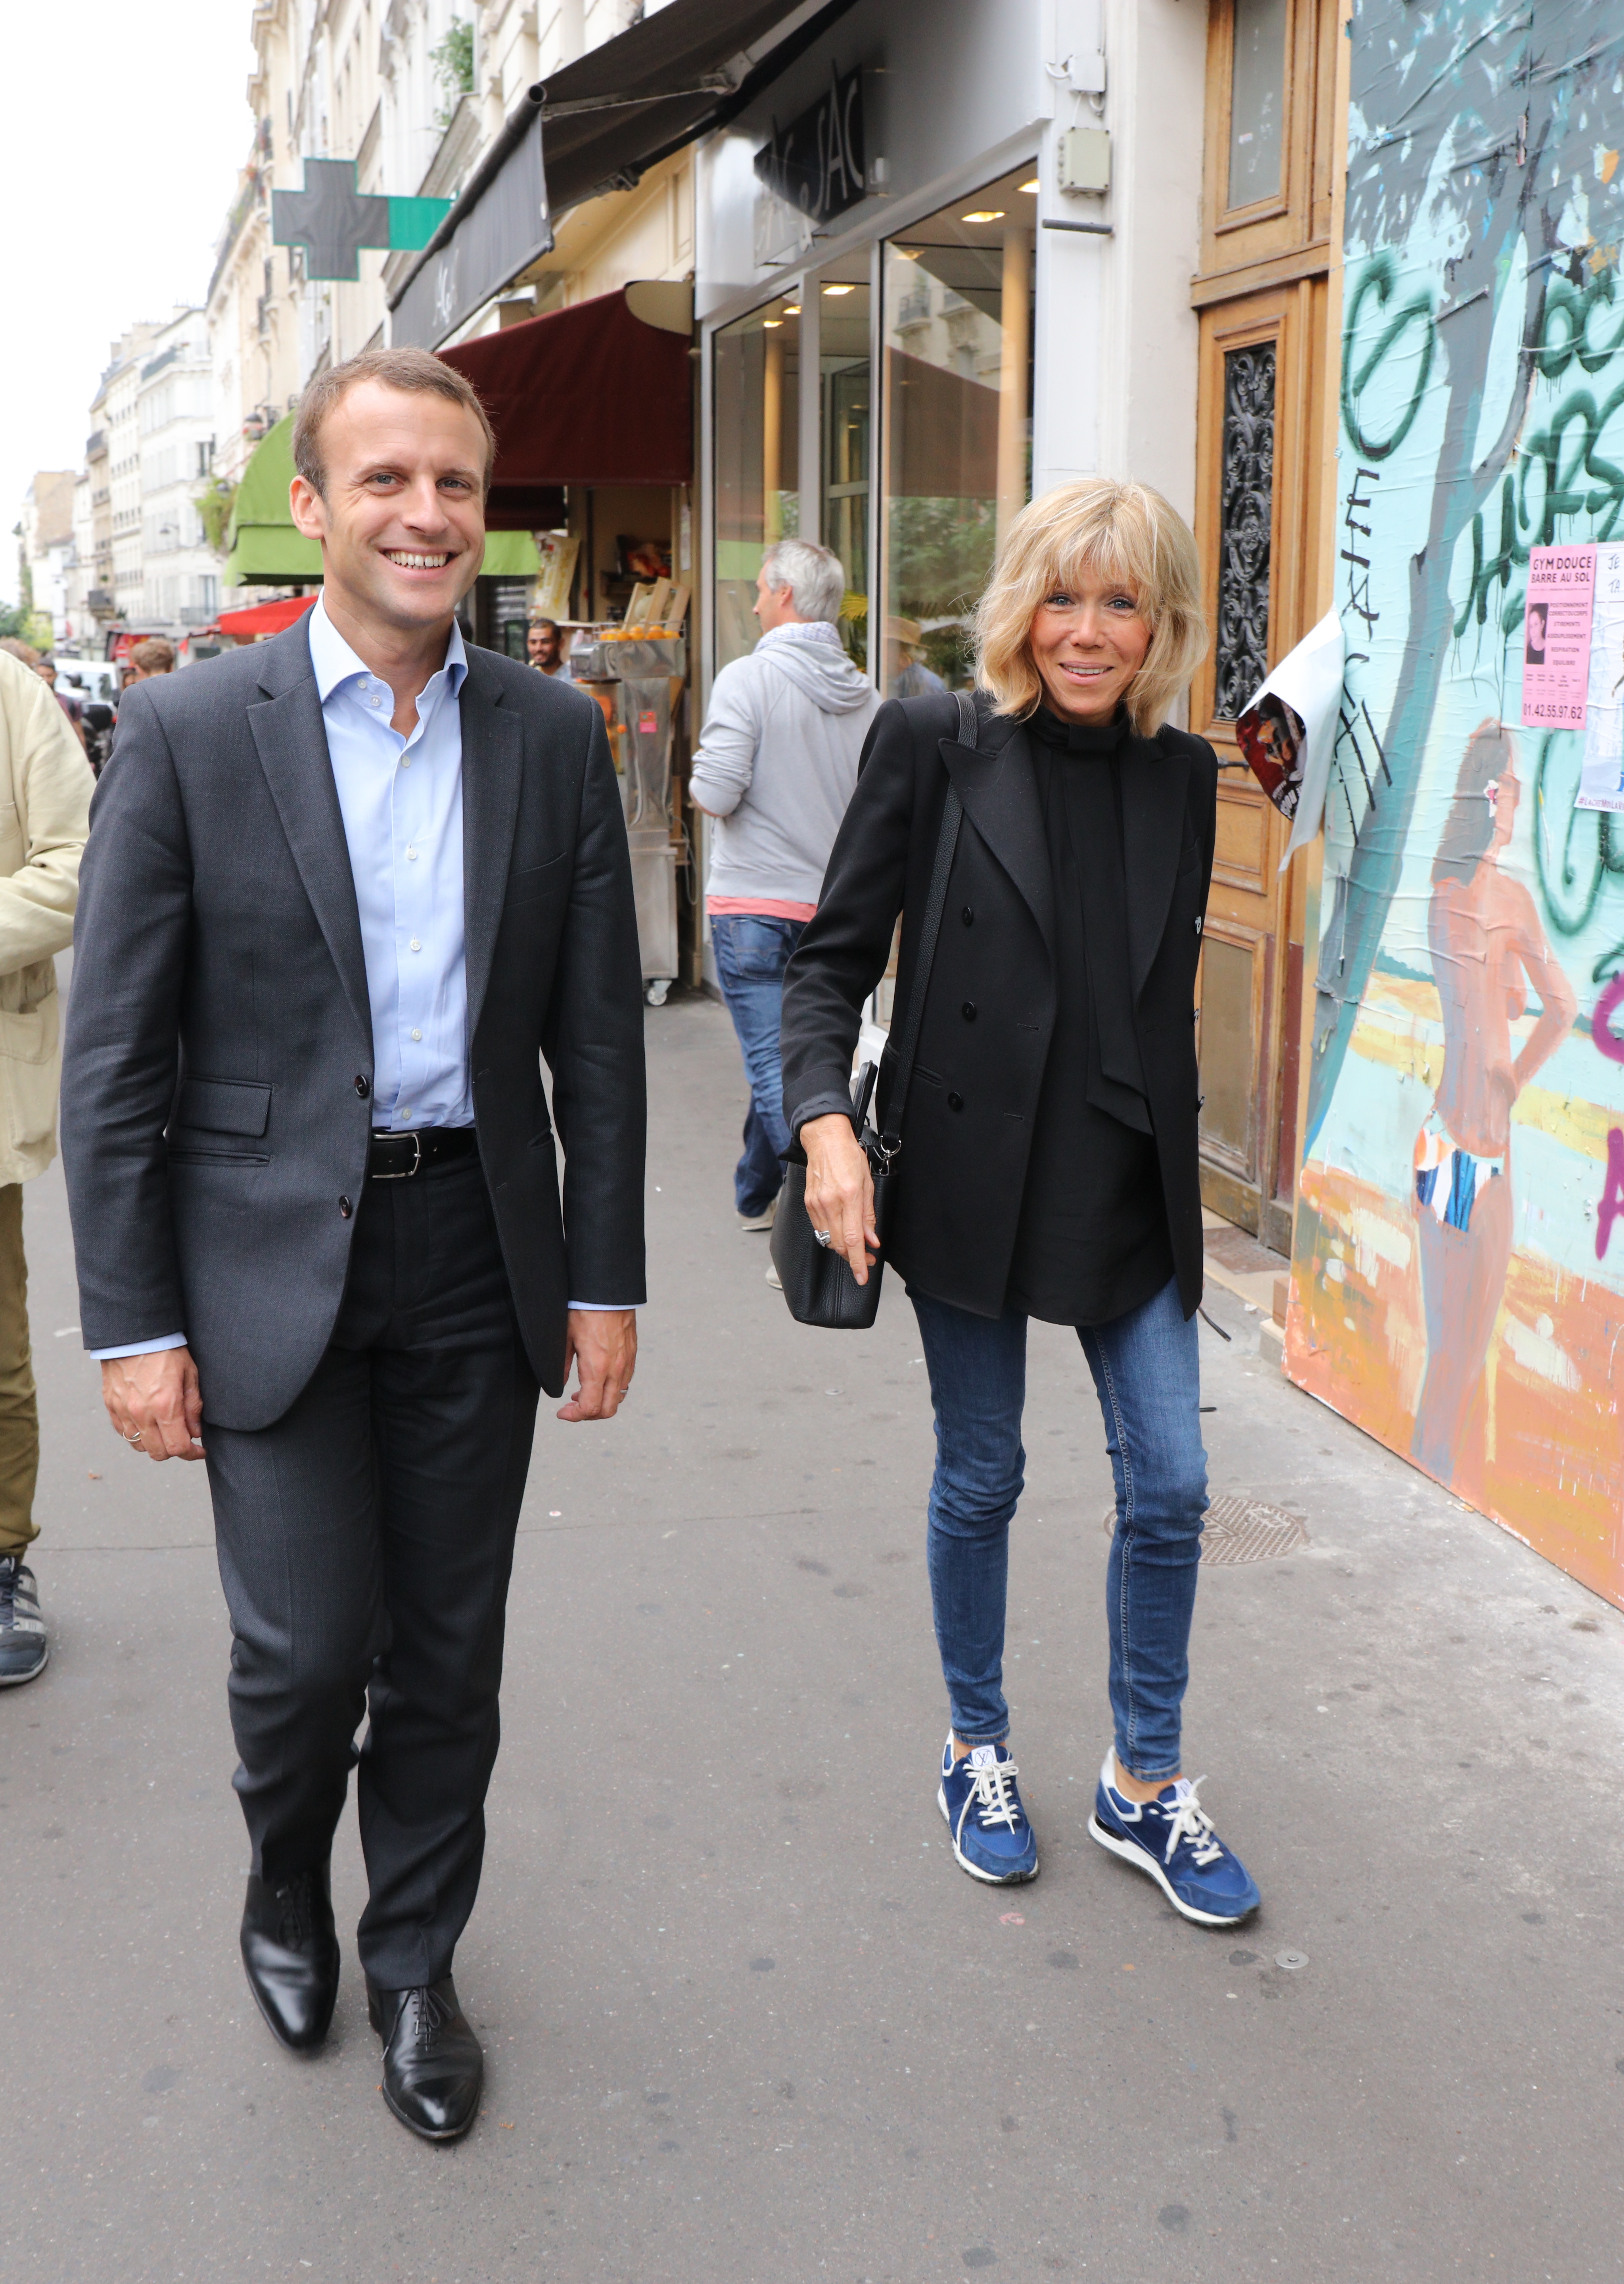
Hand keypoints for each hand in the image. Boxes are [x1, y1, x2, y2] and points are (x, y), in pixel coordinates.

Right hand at [101, 1347, 204, 1461]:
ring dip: (154, 1444)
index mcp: (164, 1406)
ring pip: (138, 1445)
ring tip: (165, 1430)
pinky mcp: (110, 1405)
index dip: (191, 1454)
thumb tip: (195, 1433)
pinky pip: (123, 1431)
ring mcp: (123, 1410)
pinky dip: (136, 1433)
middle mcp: (141, 1413)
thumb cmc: (166, 1350)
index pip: (177, 1448)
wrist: (134, 1332)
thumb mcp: (190, 1374)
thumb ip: (193, 1407)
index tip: (199, 1450)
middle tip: (184, 1438)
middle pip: (157, 1453)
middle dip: (174, 1451)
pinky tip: (147, 1421)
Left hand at [557, 1309, 636, 1421]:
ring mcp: (627, 1362)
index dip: (574, 1416)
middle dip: (588, 1415)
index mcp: (597, 1368)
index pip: (590, 1408)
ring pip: (619, 1397)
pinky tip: (598, 1378)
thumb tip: (559, 1387)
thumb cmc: (584, 1309)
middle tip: (572, 1406)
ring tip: (583, 1391)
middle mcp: (616, 1369)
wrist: (608, 1290)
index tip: (562, 1411)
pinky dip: (612, 1388)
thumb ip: (561, 1366)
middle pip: (608, 1410)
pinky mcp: (632, 1354)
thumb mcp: (565, 1338)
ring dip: (601, 1401)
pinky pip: (625, 1381)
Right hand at [801, 1113, 878, 1284]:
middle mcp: (830, 1204)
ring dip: (843, 1248)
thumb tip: (872, 1240)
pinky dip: (832, 1235)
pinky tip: (841, 1230)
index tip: (863, 1277)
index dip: (858, 1262)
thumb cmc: (849, 1157)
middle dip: (853, 1257)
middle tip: (868, 1258)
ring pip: (828, 1239)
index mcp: (848, 1197)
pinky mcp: (808, 1204)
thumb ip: (869, 1215)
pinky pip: (820, 1229)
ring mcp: (816, 1205)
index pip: (852, 1240)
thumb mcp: (867, 1183)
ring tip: (856, 1245)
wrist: (824, 1140)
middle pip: (838, 1245)